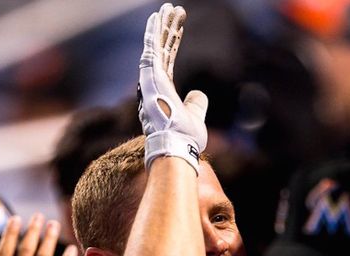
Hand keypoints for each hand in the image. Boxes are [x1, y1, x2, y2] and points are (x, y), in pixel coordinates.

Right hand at [138, 3, 207, 172]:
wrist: (177, 147)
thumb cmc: (183, 138)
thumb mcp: (195, 117)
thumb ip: (196, 104)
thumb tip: (198, 93)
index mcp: (163, 91)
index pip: (167, 60)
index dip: (172, 43)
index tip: (178, 28)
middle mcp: (154, 83)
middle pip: (162, 49)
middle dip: (168, 29)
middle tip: (174, 10)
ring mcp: (151, 80)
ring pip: (157, 46)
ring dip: (162, 26)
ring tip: (168, 8)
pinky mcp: (151, 78)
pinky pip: (152, 50)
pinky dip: (154, 34)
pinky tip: (157, 18)